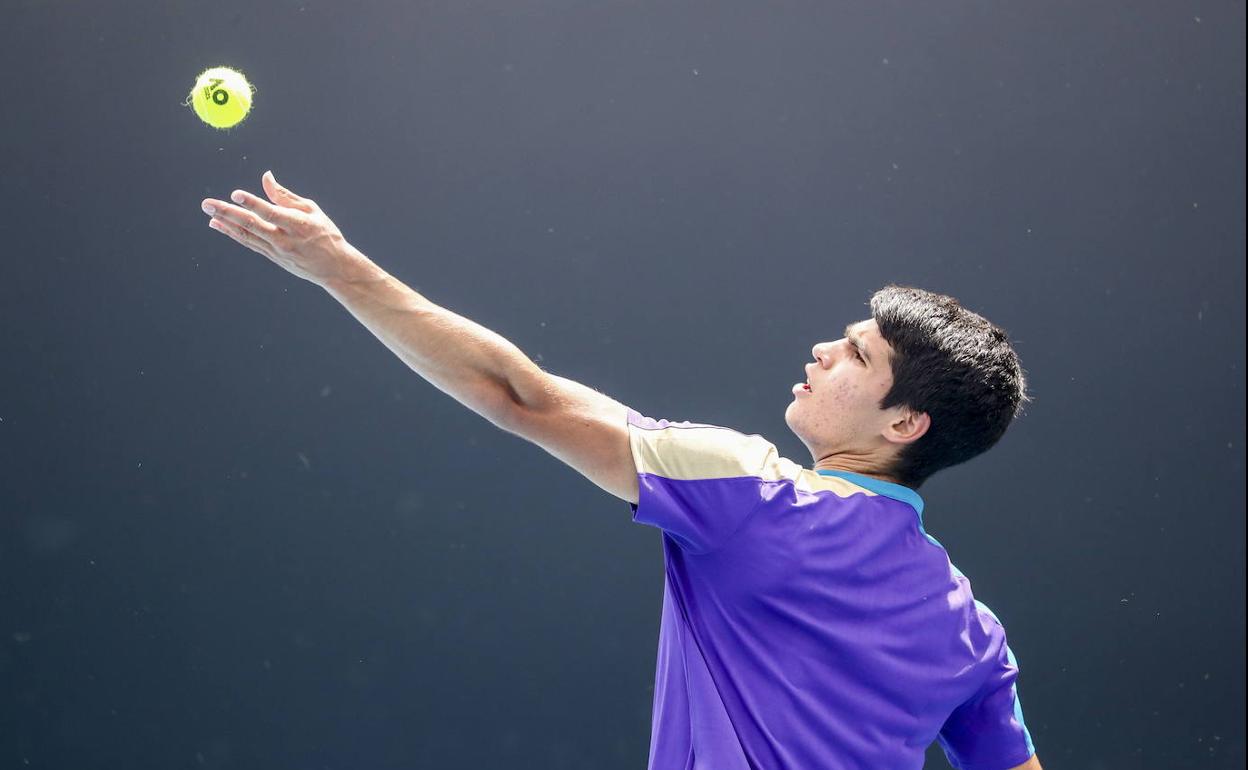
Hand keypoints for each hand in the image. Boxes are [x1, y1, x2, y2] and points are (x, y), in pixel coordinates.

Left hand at [201, 171, 375, 286]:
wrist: (334, 268)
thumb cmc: (325, 234)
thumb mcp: (312, 210)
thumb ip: (285, 195)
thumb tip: (265, 177)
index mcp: (299, 224)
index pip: (271, 213)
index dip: (253, 203)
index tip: (236, 194)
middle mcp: (285, 239)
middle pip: (252, 225)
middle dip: (228, 213)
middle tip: (207, 204)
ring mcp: (277, 251)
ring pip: (246, 235)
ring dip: (225, 223)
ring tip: (208, 211)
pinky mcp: (272, 257)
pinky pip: (248, 243)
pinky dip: (232, 233)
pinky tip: (218, 224)